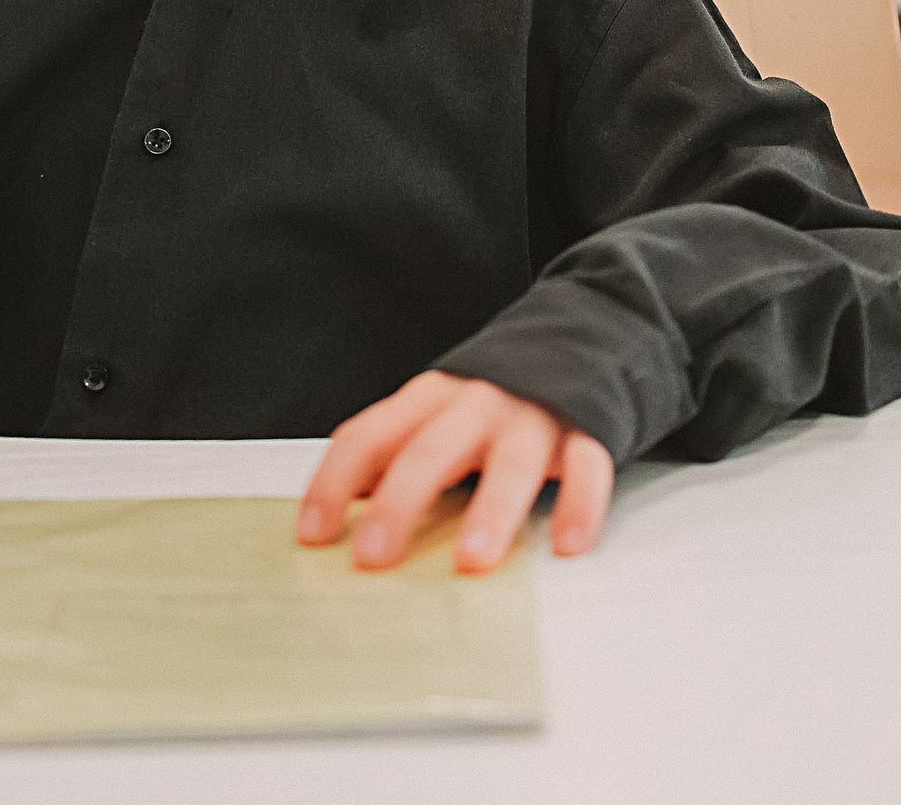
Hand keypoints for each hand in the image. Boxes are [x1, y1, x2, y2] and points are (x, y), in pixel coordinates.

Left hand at [296, 373, 613, 573]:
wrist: (580, 340)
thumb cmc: (492, 401)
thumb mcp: (433, 415)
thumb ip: (392, 453)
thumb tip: (341, 509)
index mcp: (429, 398)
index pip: (369, 435)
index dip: (335, 482)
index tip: (314, 535)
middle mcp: (476, 404)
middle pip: (430, 451)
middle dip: (399, 503)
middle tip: (373, 556)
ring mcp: (532, 418)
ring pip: (511, 463)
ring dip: (490, 512)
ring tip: (471, 560)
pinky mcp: (586, 431)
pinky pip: (587, 467)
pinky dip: (581, 505)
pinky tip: (567, 545)